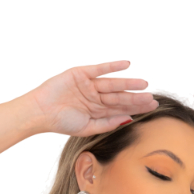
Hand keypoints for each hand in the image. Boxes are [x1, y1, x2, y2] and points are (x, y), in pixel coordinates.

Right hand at [26, 60, 159, 136]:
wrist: (41, 112)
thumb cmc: (61, 122)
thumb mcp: (87, 128)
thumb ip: (107, 123)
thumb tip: (128, 120)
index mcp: (98, 110)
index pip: (121, 108)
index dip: (136, 107)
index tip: (152, 107)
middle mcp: (96, 96)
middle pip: (120, 96)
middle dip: (136, 98)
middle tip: (153, 99)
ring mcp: (89, 84)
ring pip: (113, 84)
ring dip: (128, 83)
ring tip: (144, 84)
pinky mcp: (81, 73)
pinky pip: (100, 69)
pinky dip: (112, 66)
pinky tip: (126, 65)